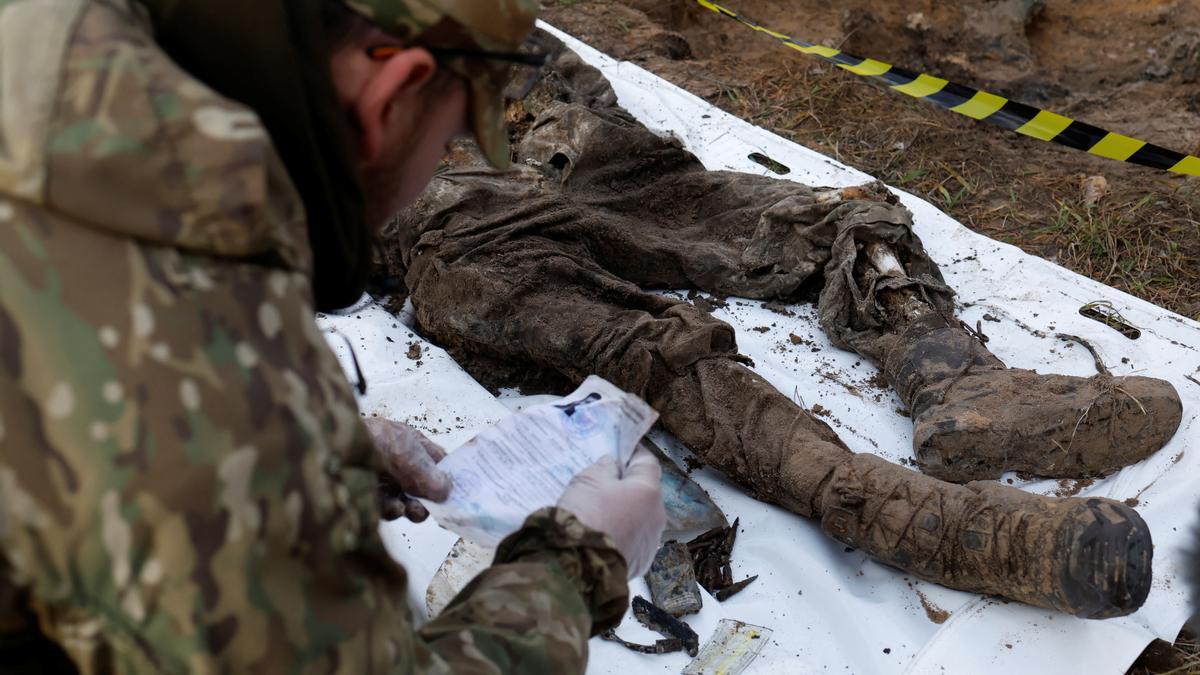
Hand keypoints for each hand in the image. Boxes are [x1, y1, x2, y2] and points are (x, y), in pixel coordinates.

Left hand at [363, 418, 451, 521]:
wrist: (335, 448)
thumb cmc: (376, 442)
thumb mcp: (410, 455)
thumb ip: (430, 475)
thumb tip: (446, 493)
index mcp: (414, 446)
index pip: (438, 463)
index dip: (449, 477)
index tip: (458, 495)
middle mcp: (401, 464)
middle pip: (425, 488)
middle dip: (431, 500)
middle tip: (433, 508)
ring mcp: (386, 481)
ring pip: (408, 501)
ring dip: (413, 508)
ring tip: (412, 510)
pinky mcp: (370, 497)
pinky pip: (388, 508)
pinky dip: (394, 510)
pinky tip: (394, 507)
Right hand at [557, 447, 666, 577]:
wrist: (579, 565)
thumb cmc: (586, 515)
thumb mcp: (588, 480)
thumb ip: (604, 467)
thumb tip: (613, 465)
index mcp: (648, 491)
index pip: (648, 462)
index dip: (633, 454)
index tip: (621, 451)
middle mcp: (657, 515)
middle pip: (645, 492)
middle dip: (627, 487)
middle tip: (603, 486)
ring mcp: (651, 542)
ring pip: (640, 518)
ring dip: (626, 513)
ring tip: (600, 515)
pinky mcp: (641, 563)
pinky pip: (633, 541)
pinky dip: (622, 536)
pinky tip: (602, 536)